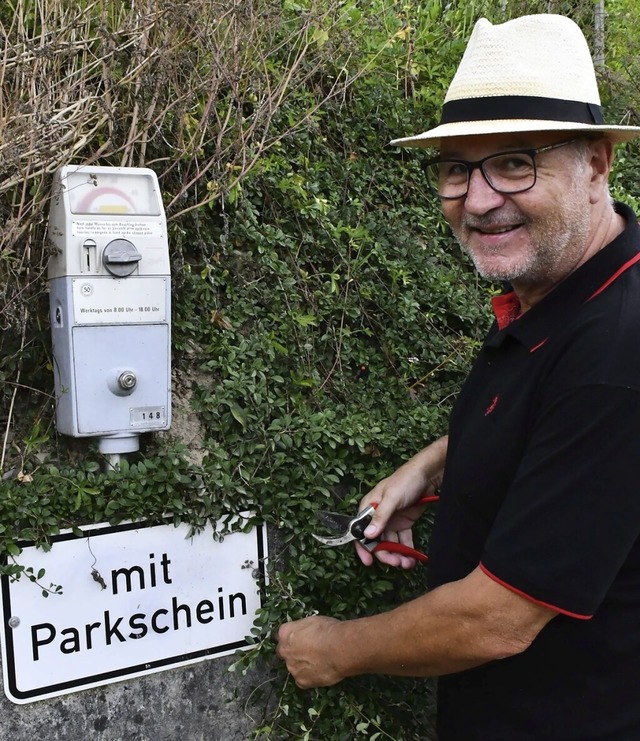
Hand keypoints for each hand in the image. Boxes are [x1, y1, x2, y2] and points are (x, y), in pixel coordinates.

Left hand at [275, 615, 343, 688]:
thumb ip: (302, 629)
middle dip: (292, 653)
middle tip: (307, 651)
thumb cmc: (329, 631)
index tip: (299, 639)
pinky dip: (309, 677)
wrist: (340, 649)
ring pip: (293, 667)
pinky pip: (302, 680)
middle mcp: (285, 651)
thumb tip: (304, 634)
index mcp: (285, 633)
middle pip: (284, 653)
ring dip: (301, 665)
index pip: (281, 636)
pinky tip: (320, 672)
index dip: (291, 638)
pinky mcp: (301, 682)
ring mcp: (292, 668)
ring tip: (318, 662)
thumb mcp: (312, 621)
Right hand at [356, 437, 445, 567]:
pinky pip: (403, 541)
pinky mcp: (404, 523)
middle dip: (385, 554)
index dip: (363, 547)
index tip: (369, 562)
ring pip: (391, 543)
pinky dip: (407, 550)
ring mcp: (391, 521)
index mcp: (369, 507)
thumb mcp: (392, 498)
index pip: (360, 531)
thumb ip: (381, 516)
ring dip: (398, 555)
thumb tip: (367, 535)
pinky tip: (413, 558)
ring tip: (408, 563)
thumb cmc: (405, 481)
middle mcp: (378, 516)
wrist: (427, 475)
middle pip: (377, 541)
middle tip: (397, 563)